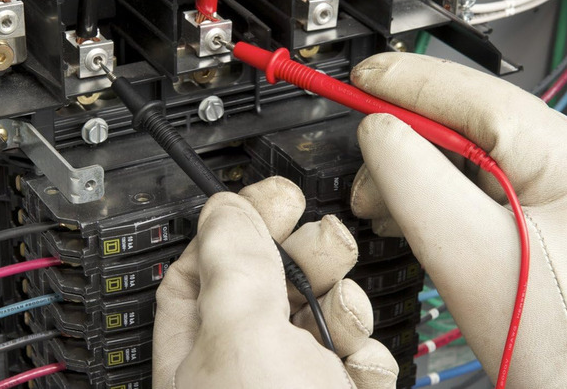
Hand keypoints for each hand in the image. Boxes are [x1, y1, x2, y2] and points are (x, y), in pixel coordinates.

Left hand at [153, 177, 398, 387]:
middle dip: (304, 253)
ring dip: (344, 303)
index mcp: (197, 347)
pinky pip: (358, 358)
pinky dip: (368, 354)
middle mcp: (243, 365)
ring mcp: (293, 382)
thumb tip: (225, 207)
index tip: (274, 197)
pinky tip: (360, 362)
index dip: (238, 225)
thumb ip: (234, 264)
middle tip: (324, 240)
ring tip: (345, 308)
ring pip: (321, 317)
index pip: (202, 267)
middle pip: (270, 284)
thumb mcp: (242, 333)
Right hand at [350, 53, 566, 387]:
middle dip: (402, 142)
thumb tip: (378, 133)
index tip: (359, 81)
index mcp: (565, 158)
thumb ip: (415, 182)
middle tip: (363, 174)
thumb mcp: (471, 256)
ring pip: (463, 162)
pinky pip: (471, 195)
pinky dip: (431, 202)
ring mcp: (552, 200)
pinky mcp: (535, 227)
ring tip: (381, 207)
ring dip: (411, 176)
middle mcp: (563, 169)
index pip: (471, 93)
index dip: (406, 83)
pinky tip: (410, 218)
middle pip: (462, 127)